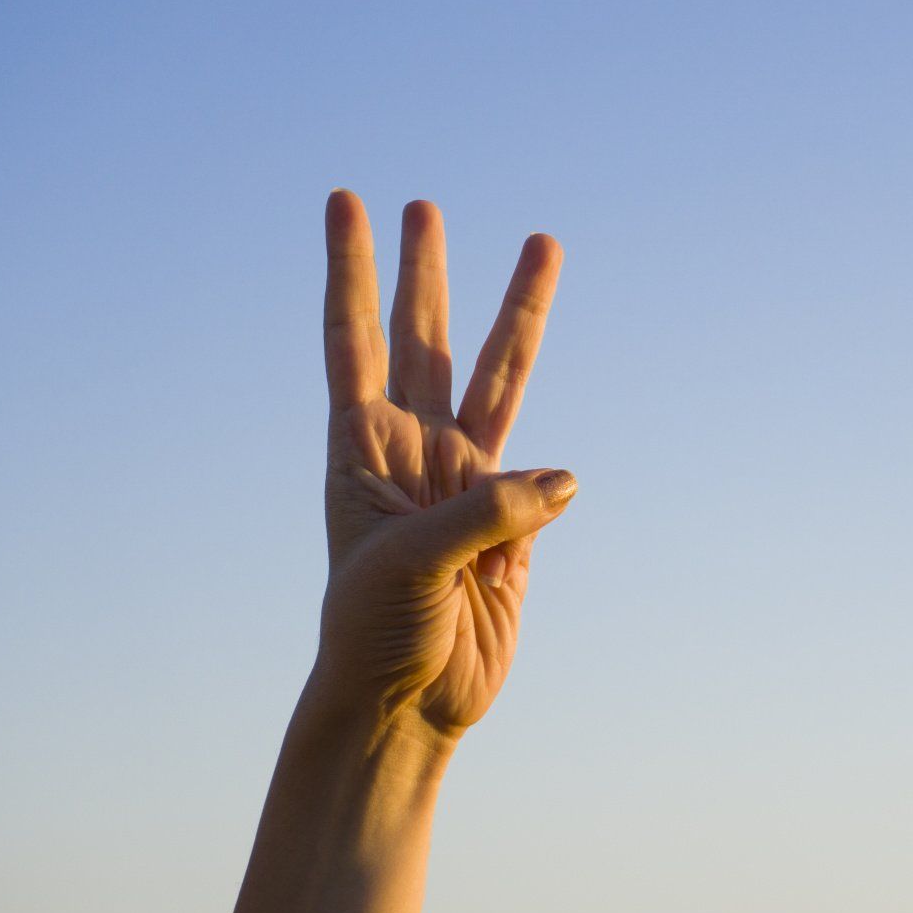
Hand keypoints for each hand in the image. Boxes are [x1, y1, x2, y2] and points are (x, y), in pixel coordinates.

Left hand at [310, 190, 573, 753]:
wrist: (406, 709)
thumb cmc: (375, 635)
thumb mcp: (414, 565)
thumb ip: (486, 513)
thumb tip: (564, 482)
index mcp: (362, 450)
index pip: (356, 341)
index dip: (352, 272)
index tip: (348, 203)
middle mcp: (412, 454)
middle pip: (425, 341)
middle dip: (426, 274)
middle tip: (422, 206)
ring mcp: (465, 487)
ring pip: (497, 383)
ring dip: (515, 316)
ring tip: (541, 245)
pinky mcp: (510, 531)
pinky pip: (541, 484)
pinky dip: (555, 476)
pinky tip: (563, 480)